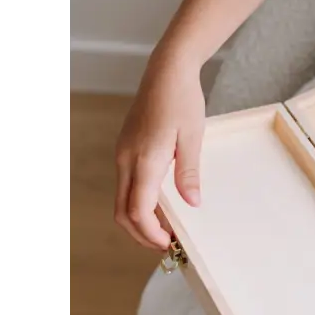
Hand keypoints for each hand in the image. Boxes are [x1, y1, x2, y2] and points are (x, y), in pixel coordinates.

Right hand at [114, 60, 204, 249]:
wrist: (166, 71)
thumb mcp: (193, 137)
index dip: (151, 233)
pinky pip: (126, 184)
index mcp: (144, 159)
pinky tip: (161, 204)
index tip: (170, 243)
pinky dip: (138, 202)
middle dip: (141, 234)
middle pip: (122, 211)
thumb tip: (192, 204)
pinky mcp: (125, 149)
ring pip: (121, 199)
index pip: (138, 210)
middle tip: (167, 244)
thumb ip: (189, 173)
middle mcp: (126, 159)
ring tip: (166, 227)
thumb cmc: (182, 99)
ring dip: (139, 219)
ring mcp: (123, 154)